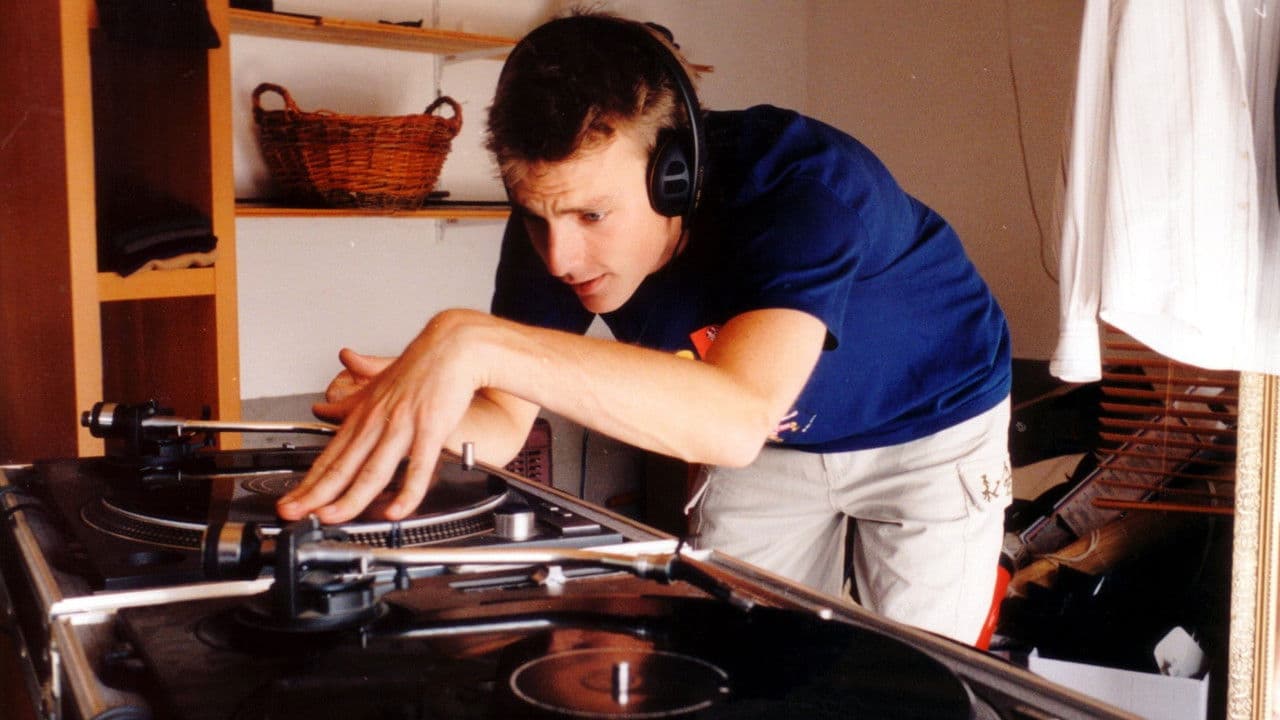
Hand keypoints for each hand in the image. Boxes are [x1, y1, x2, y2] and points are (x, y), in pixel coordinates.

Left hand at [278, 311, 486, 523]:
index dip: (309, 481)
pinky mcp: (430, 428)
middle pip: (342, 465)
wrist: (453, 345)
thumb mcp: (379, 379)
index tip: (292, 500)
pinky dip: (407, 493)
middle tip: (293, 513)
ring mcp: (402, 426)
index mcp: (365, 414)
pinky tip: (397, 511)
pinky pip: (418, 467)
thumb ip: (352, 394)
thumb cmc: (422, 364)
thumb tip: (325, 396)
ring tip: (332, 517)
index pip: (330, 455)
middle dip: (315, 494)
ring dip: (350, 498)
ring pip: (372, 470)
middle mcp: (378, 421)